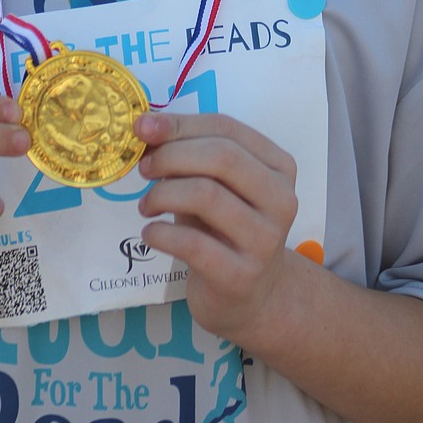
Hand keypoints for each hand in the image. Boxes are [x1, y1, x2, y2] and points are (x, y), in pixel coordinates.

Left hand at [134, 111, 297, 345]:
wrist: (252, 298)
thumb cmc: (225, 230)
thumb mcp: (214, 185)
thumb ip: (188, 155)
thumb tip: (145, 127)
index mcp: (278, 166)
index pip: (226, 128)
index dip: (180, 124)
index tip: (142, 128)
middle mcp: (281, 200)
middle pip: (221, 157)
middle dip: (172, 156)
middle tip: (144, 169)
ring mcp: (265, 240)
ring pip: (206, 195)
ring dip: (163, 194)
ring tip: (147, 206)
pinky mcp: (241, 276)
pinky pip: (192, 244)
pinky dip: (161, 233)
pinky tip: (151, 234)